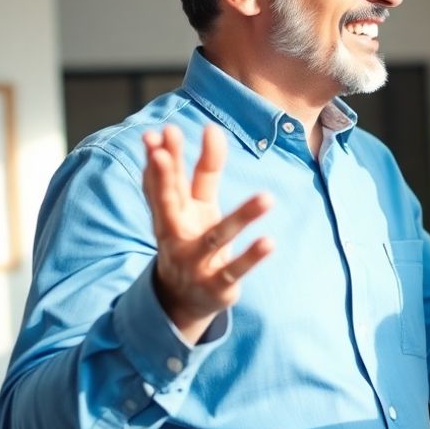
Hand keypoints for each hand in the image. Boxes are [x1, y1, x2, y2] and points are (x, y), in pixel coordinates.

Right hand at [143, 124, 272, 343]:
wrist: (183, 300)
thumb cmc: (191, 239)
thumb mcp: (195, 207)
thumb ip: (203, 170)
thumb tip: (212, 128)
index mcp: (171, 213)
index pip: (164, 182)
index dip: (161, 159)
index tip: (161, 131)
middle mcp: (176, 234)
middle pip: (169, 203)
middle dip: (163, 177)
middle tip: (159, 151)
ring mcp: (196, 261)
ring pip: (217, 237)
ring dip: (241, 217)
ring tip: (268, 197)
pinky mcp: (217, 284)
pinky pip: (235, 270)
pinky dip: (251, 257)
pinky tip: (270, 241)